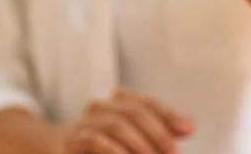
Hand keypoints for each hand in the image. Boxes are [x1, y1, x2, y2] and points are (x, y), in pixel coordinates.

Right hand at [63, 88, 193, 153]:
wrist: (61, 151)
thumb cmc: (106, 146)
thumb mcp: (134, 137)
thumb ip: (160, 131)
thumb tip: (189, 126)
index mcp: (117, 101)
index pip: (147, 103)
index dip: (169, 115)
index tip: (189, 130)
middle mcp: (101, 107)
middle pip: (134, 112)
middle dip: (158, 133)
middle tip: (173, 153)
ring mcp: (84, 122)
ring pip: (116, 125)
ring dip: (140, 145)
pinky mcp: (71, 141)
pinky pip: (94, 140)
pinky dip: (114, 150)